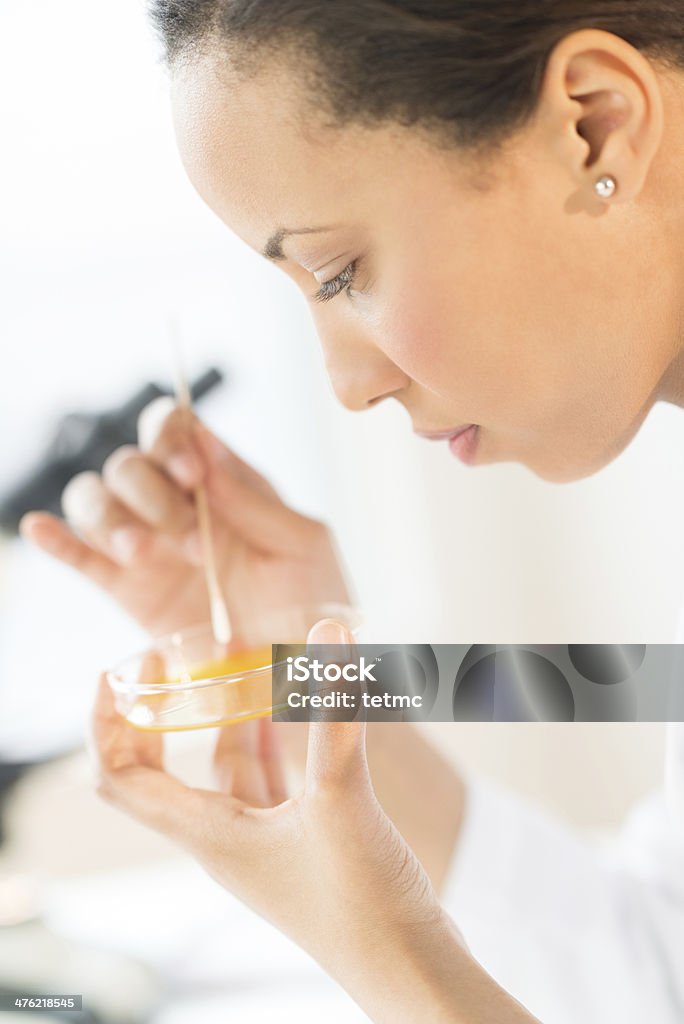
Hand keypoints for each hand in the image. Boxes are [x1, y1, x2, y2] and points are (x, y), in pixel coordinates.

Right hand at [20, 398, 349, 635]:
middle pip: (127, 464)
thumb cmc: (314, 602)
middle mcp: (178, 505)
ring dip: (109, 517)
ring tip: (142, 554)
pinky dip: (56, 540)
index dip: (169, 437)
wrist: (299, 675)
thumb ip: (255, 499)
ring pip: (94, 499)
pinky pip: (79, 556)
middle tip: (192, 544)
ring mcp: (150, 546)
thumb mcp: (304, 544)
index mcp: (223, 483)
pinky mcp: (128, 590)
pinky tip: (40, 529)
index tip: (190, 473)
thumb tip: (206, 448)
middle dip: (151, 494)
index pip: (174, 428)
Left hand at [93, 619, 539, 1023]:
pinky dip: (272, 742)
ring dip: (225, 719)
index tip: (118, 673)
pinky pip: (268, 782)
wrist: (408, 966)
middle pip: (161, 772)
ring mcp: (261, 843)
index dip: (107, 723)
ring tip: (237, 664)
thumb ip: (332, 712)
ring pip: (225, 771)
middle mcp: (223, 839)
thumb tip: (330, 632)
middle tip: (171, 662)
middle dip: (160, 714)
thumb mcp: (341, 796)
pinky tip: (289, 714)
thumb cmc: (361, 901)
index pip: (122, 777)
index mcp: (209, 834)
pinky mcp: (298, 844)